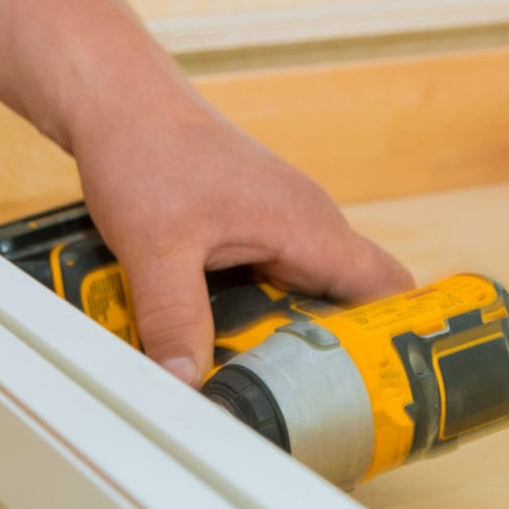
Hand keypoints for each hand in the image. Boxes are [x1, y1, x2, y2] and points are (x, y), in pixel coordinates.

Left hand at [72, 81, 412, 382]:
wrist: (115, 99)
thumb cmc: (146, 149)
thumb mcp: (157, 249)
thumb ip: (175, 321)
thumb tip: (187, 386)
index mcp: (308, 226)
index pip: (388, 289)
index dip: (393, 340)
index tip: (377, 391)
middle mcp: (306, 224)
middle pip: (348, 305)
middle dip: (330, 357)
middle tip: (302, 408)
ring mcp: (279, 225)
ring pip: (304, 297)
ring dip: (284, 338)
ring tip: (260, 389)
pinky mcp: (249, 227)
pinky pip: (270, 283)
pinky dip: (254, 316)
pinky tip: (221, 344)